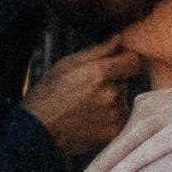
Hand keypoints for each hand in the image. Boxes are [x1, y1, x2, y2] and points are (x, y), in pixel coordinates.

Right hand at [25, 39, 140, 156]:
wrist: (37, 131)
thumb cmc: (48, 95)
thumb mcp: (67, 63)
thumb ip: (98, 50)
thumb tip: (119, 39)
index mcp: (100, 72)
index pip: (134, 60)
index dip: (125, 60)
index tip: (116, 64)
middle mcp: (111, 94)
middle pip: (125, 81)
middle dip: (112, 82)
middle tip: (88, 89)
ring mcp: (114, 115)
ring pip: (122, 100)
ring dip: (110, 101)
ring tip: (86, 106)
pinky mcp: (114, 132)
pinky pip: (119, 118)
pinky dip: (108, 118)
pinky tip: (89, 119)